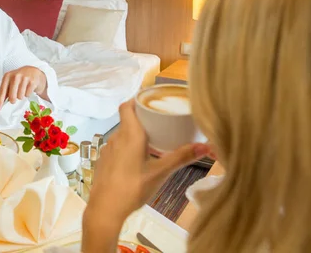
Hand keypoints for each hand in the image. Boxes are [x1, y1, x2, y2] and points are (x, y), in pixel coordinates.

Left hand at [0, 66, 46, 109]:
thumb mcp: (11, 82)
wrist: (33, 72)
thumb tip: (0, 105)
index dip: (0, 101)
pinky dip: (28, 94)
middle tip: (14, 98)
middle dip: (13, 100)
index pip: (2, 91)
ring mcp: (24, 78)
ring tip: (23, 89)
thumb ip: (6, 92)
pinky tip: (28, 88)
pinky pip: (27, 94)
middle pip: (12, 96)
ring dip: (21, 96)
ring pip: (20, 96)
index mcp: (7, 76)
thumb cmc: (20, 78)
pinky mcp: (32, 81)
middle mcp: (15, 76)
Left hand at [82, 101, 208, 251]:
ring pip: (122, 135)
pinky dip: (127, 148)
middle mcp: (116, 138)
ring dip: (135, 135)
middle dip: (142, 119)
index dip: (137, 100)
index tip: (151, 102)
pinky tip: (137, 160)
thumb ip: (182, 157)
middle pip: (127, 120)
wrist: (105, 209)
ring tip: (152, 141)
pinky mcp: (103, 162)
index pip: (127, 106)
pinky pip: (116, 148)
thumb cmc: (133, 188)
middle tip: (160, 122)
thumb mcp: (160, 173)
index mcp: (129, 135)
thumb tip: (207, 146)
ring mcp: (107, 150)